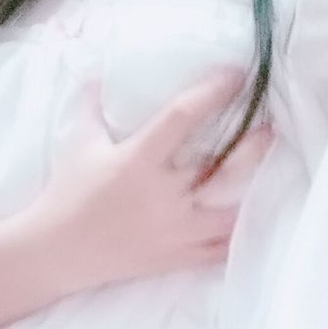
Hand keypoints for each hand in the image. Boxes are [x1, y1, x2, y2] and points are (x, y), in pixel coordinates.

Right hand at [35, 71, 272, 295]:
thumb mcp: (79, 143)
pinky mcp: (176, 257)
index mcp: (138, 161)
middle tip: (270, 125)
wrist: (56, 252)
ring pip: (230, 212)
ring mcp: (174, 231)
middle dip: (253, 144)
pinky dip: (238, 233)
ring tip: (267, 173)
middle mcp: (163, 196)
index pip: (183, 117)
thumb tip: (98, 71)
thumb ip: (93, 105)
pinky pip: (220, 249)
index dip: (213, 91)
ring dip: (253, 191)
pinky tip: (251, 215)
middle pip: (224, 168)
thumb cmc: (66, 194)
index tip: (237, 75)